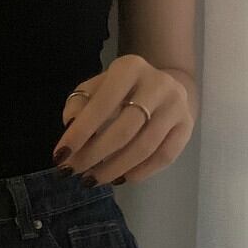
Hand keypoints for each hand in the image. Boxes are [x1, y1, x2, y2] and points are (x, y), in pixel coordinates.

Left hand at [52, 54, 194, 185]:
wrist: (164, 83)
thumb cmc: (120, 89)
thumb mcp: (95, 87)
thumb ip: (79, 104)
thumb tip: (70, 128)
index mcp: (129, 68)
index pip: (101, 105)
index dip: (79, 133)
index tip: (60, 156)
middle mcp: (157, 84)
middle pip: (123, 130)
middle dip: (94, 155)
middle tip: (74, 171)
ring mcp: (176, 106)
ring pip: (144, 147)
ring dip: (115, 168)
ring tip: (93, 179)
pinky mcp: (187, 126)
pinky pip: (164, 156)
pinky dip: (141, 172)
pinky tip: (121, 178)